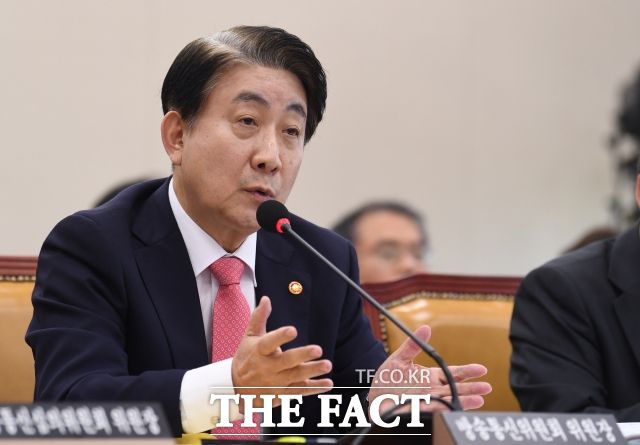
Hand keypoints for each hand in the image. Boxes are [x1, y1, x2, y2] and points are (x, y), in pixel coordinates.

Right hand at [232, 296, 333, 408]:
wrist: (235, 388)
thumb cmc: (246, 357)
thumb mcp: (249, 337)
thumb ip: (259, 318)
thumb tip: (266, 299)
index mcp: (259, 350)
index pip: (269, 342)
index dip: (280, 336)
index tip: (292, 330)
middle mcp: (267, 367)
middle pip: (286, 361)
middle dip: (302, 355)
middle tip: (318, 349)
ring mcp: (275, 382)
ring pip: (295, 377)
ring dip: (312, 371)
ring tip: (326, 365)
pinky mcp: (281, 394)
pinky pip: (299, 391)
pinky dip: (314, 388)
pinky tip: (327, 384)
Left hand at [368, 325, 491, 413]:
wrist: (372, 398)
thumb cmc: (386, 380)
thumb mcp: (399, 359)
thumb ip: (412, 345)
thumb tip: (426, 328)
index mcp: (429, 376)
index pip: (452, 373)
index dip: (467, 371)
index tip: (482, 369)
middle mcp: (432, 390)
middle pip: (455, 388)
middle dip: (471, 388)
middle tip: (486, 387)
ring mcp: (427, 401)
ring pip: (449, 401)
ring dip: (463, 401)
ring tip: (479, 400)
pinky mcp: (419, 412)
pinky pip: (434, 410)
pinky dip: (444, 408)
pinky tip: (454, 407)